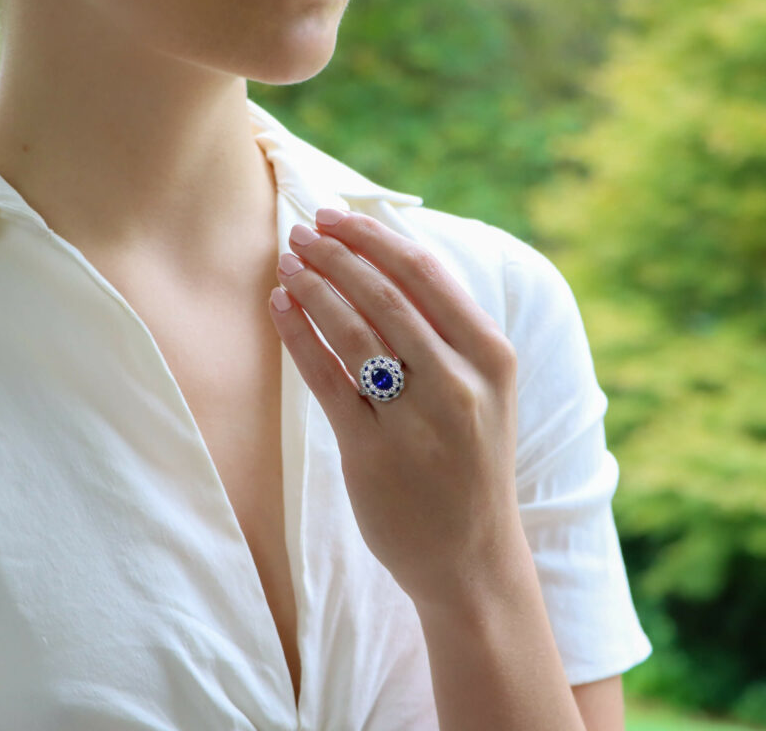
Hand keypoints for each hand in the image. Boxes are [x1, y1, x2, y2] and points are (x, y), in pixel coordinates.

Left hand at [268, 207, 519, 609]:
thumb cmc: (471, 460)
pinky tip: (280, 307)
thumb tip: (389, 262)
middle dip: (336, 254)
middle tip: (302, 230)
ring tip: (286, 262)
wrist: (472, 554)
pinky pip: (327, 380)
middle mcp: (459, 382)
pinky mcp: (372, 453)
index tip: (337, 216)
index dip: (374, 237)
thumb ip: (448, 332)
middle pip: (385, 295)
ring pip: (354, 331)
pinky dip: (299, 335)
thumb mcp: (484, 390)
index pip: (426, 273)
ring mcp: (417, 420)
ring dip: (314, 286)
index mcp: (491, 356)